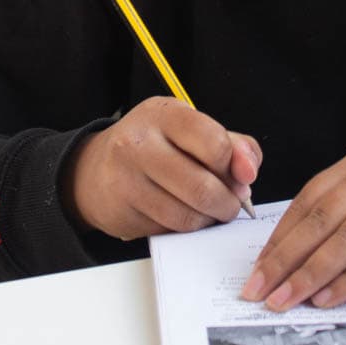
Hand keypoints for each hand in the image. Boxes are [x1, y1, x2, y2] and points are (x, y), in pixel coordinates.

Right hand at [62, 96, 259, 240]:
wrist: (96, 171)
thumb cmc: (157, 148)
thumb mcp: (193, 132)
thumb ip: (234, 146)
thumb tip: (249, 172)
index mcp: (164, 114)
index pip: (214, 143)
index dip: (236, 167)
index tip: (242, 176)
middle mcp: (139, 142)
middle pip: (203, 187)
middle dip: (228, 203)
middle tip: (231, 203)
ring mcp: (127, 178)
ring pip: (187, 216)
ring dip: (208, 220)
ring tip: (208, 209)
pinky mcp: (122, 211)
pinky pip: (170, 231)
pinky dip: (187, 230)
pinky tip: (183, 215)